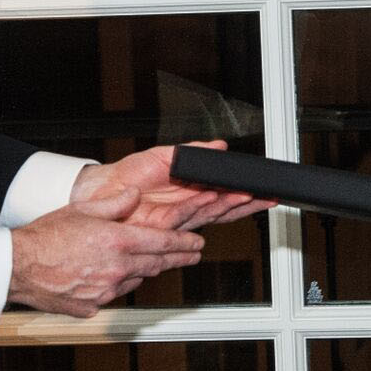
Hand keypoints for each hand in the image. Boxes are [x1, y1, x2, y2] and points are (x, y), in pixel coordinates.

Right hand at [8, 189, 206, 316]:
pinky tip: (109, 276)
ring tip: (153, 262)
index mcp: (118, 242)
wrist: (18, 266)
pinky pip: (112, 294)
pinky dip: (115, 284)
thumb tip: (134, 195)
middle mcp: (117, 269)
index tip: (198, 244)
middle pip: (157, 264)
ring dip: (144, 270)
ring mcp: (106, 290)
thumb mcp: (83, 209)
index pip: (163, 244)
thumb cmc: (45, 236)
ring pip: (136, 280)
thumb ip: (115, 203)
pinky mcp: (92, 306)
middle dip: (177, 258)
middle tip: (191, 255)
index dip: (185, 245)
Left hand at [75, 141, 271, 231]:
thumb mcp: (167, 155)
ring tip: (247, 196)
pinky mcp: (165, 225)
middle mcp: (188, 207)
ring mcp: (178, 218)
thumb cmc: (129, 175)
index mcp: (190, 191)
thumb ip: (194, 152)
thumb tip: (218, 146)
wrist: (104, 189)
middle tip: (266, 198)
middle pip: (224, 209)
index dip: (243, 193)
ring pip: (211, 214)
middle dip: (247, 205)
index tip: (261, 189)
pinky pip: (187, 214)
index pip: (223, 194)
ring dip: (230, 206)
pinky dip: (202, 205)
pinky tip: (214, 197)